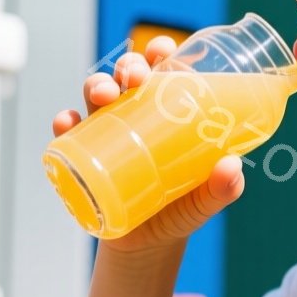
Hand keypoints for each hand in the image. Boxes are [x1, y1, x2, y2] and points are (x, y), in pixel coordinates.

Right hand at [51, 35, 245, 254]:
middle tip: (135, 76)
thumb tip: (231, 166)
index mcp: (166, 112)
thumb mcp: (204, 199)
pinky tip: (67, 123)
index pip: (162, 71)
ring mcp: (107, 133)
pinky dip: (65, 124)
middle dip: (128, 66)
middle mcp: (134, 115)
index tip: (163, 50)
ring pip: (96, 97)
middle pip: (126, 77)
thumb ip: (222, 188)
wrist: (149, 245)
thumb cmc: (181, 209)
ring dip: (96, 86)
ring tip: (104, 95)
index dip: (159, 52)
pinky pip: (70, 134)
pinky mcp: (85, 157)